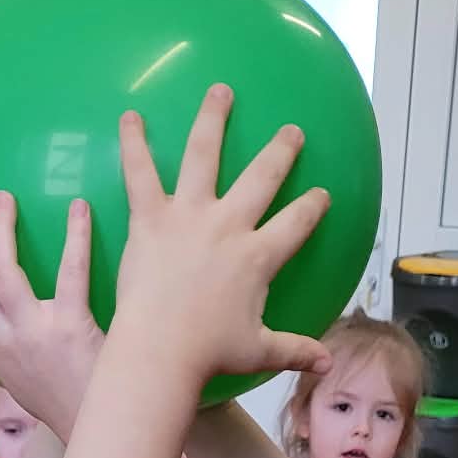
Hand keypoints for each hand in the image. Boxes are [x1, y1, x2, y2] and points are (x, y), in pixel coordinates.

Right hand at [0, 196, 102, 441]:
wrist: (96, 429)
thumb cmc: (58, 401)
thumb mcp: (13, 380)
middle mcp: (3, 340)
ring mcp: (35, 333)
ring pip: (2, 270)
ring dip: (0, 229)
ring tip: (4, 200)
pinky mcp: (72, 327)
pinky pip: (70, 273)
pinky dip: (75, 236)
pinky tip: (79, 209)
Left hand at [114, 83, 332, 385]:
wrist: (160, 351)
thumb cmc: (208, 355)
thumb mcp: (258, 351)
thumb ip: (294, 349)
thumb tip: (326, 365)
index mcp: (258, 257)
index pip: (297, 224)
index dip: (313, 207)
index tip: (321, 194)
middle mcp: (229, 225)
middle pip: (262, 177)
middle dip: (281, 151)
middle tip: (291, 132)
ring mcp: (189, 215)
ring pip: (204, 154)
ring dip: (213, 118)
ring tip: (220, 92)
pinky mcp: (151, 217)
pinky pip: (140, 171)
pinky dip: (134, 142)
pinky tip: (130, 116)